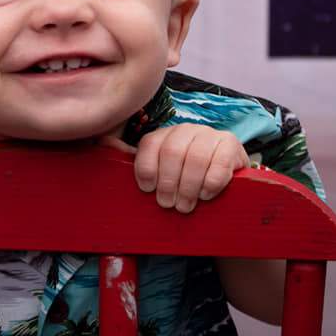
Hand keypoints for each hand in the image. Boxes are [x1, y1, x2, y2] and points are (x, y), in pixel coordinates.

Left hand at [133, 124, 248, 212]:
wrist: (225, 178)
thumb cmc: (185, 179)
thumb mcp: (160, 170)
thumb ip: (137, 159)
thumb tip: (104, 142)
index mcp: (165, 134)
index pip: (150, 144)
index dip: (147, 168)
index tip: (148, 190)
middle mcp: (186, 129)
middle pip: (172, 152)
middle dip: (168, 183)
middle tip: (168, 204)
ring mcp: (210, 134)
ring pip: (196, 158)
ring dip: (188, 187)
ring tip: (185, 206)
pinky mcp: (231, 144)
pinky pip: (219, 164)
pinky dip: (210, 184)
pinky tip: (205, 196)